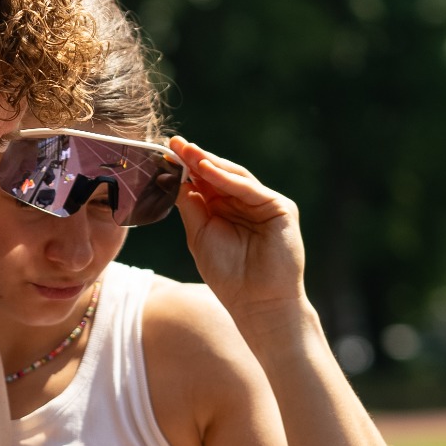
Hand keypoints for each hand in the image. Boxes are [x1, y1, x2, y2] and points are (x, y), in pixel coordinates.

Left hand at [170, 137, 308, 328]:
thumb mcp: (200, 237)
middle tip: (175, 143)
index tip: (165, 152)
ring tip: (187, 151)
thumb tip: (176, 180)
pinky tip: (206, 169)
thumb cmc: (228, 276)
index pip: (205, 183)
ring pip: (234, 177)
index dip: (186, 168)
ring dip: (210, 163)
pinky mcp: (279, 208)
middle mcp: (245, 204)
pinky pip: (249, 189)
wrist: (257, 302)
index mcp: (225, 211)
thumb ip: (191, 208)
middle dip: (196, 158)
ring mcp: (264, 204)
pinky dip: (227, 179)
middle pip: (219, 175)